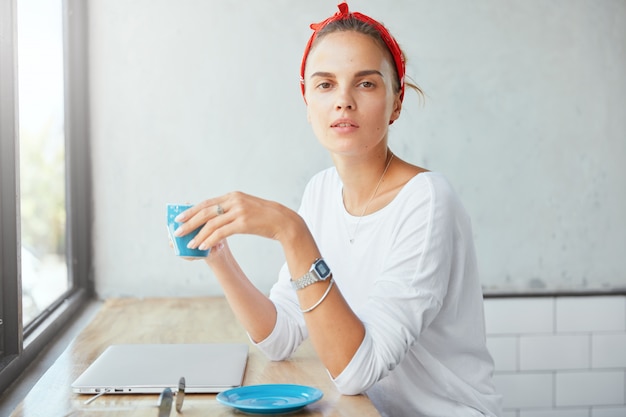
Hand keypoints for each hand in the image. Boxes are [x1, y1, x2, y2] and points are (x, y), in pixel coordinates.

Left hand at [172, 191, 296, 251]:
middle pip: (205, 212)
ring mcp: (239, 211)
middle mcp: (234, 201)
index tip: (179, 217)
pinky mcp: (243, 223)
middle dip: (189, 222)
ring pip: (211, 224)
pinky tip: (203, 246)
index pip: (207, 203)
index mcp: (233, 196)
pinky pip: (221, 233)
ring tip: (190, 244)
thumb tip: (216, 217)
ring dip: (198, 235)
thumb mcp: (247, 207)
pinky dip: (210, 239)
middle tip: (177, 231)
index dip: (191, 210)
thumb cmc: (265, 218)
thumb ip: (232, 209)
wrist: (283, 221)